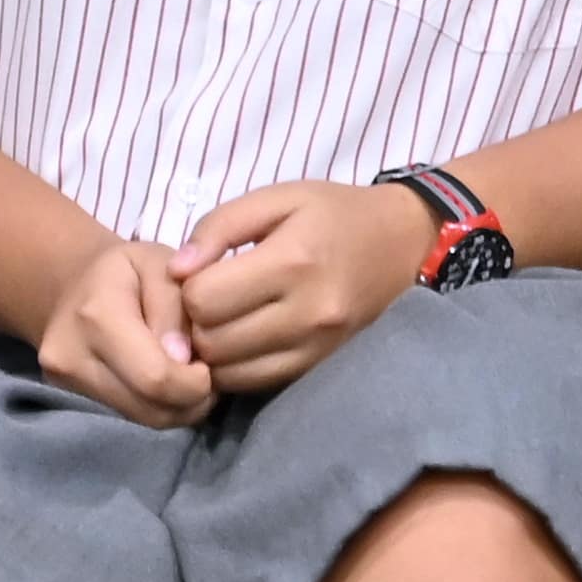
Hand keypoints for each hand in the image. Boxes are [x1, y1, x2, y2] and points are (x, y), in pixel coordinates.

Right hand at [37, 235, 212, 427]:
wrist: (71, 284)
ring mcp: (64, 381)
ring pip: (144, 420)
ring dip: (178, 407)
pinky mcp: (67, 395)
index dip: (195, 383)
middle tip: (204, 372)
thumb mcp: (159, 265)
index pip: (156, 377)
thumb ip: (174, 308)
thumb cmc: (126, 270)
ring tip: (187, 375)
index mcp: (96, 314)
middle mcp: (70, 355)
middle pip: (151, 408)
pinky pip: (130, 416)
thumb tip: (183, 361)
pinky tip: (165, 382)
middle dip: (192, 399)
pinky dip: (157, 407)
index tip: (208, 364)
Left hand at [170, 180, 419, 398]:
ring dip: (213, 350)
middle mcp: (307, 312)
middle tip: (208, 299)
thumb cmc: (335, 213)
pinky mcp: (320, 366)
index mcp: (293, 260)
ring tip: (225, 319)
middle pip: (212, 341)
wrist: (405, 244)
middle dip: (195, 322)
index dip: (188, 288)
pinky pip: (256, 384)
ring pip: (229, 372)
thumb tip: (175, 270)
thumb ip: (219, 227)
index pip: (204, 299)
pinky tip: (244, 339)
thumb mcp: (277, 198)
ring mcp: (317, 347)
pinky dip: (237, 366)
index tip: (201, 273)